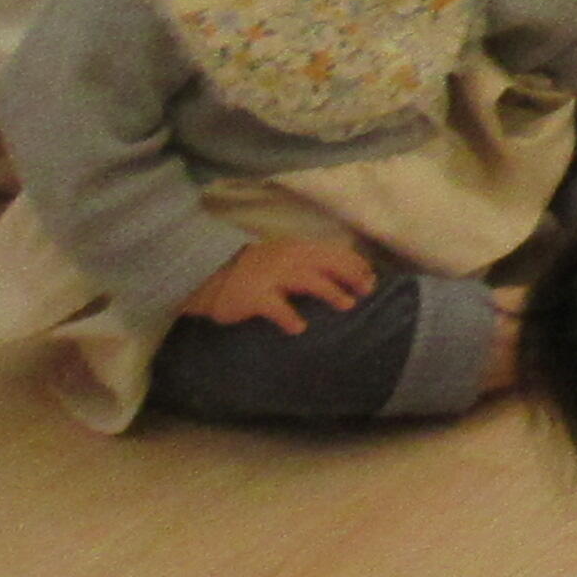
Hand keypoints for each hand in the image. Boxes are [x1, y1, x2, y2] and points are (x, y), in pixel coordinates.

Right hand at [188, 233, 378, 330]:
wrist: (205, 276)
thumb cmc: (249, 270)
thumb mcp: (280, 257)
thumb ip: (305, 261)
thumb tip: (339, 274)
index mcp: (295, 248)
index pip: (333, 252)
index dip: (355, 264)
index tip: (371, 277)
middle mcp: (287, 258)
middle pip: (328, 263)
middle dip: (351, 275)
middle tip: (366, 291)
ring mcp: (270, 276)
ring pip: (309, 281)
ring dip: (331, 292)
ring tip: (347, 305)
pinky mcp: (254, 297)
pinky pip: (276, 308)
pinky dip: (289, 317)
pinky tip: (299, 327)